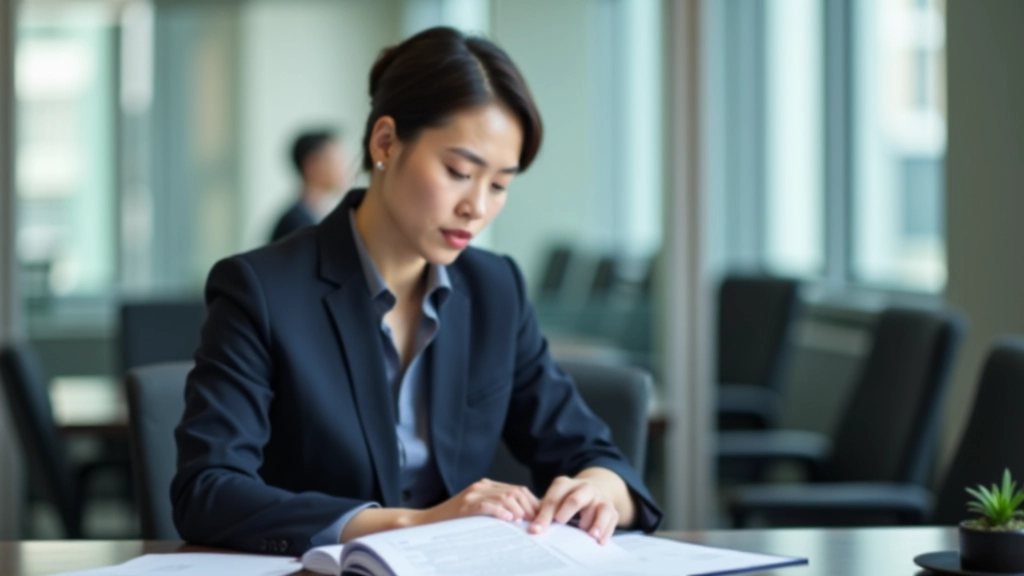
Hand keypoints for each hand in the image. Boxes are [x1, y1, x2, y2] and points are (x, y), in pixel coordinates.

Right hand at [416, 478, 539, 524]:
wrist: (427, 523)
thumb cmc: (454, 522)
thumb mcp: (479, 512)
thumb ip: (497, 509)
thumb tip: (523, 520)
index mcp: (486, 486)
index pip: (517, 489)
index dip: (532, 503)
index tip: (540, 517)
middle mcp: (481, 487)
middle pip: (514, 492)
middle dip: (529, 507)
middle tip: (536, 522)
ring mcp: (473, 494)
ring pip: (504, 497)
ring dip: (518, 510)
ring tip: (524, 522)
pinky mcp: (465, 505)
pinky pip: (487, 505)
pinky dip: (500, 511)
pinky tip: (508, 519)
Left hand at [529, 470, 630, 544]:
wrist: (592, 491)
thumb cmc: (566, 501)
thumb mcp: (555, 501)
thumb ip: (543, 513)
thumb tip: (533, 530)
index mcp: (564, 485)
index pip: (553, 498)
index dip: (543, 515)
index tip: (535, 530)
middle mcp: (583, 488)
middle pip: (576, 499)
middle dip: (567, 510)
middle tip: (560, 522)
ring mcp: (599, 498)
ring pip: (599, 508)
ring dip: (594, 522)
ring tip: (589, 535)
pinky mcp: (611, 509)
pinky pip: (611, 518)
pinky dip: (606, 530)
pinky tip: (600, 541)